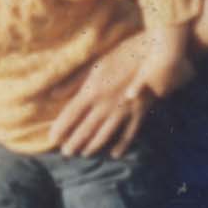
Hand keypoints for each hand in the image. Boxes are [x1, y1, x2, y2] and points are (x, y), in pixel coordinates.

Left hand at [50, 35, 175, 156]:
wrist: (154, 53)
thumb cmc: (123, 54)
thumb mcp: (95, 63)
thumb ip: (74, 81)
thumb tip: (53, 94)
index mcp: (92, 91)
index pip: (71, 114)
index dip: (61, 128)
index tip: (53, 138)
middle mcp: (105, 105)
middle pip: (86, 128)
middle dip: (74, 142)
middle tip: (66, 153)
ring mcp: (123, 111)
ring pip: (105, 134)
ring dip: (93, 146)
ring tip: (83, 154)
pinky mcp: (139, 113)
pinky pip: (129, 134)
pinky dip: (122, 146)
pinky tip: (114, 154)